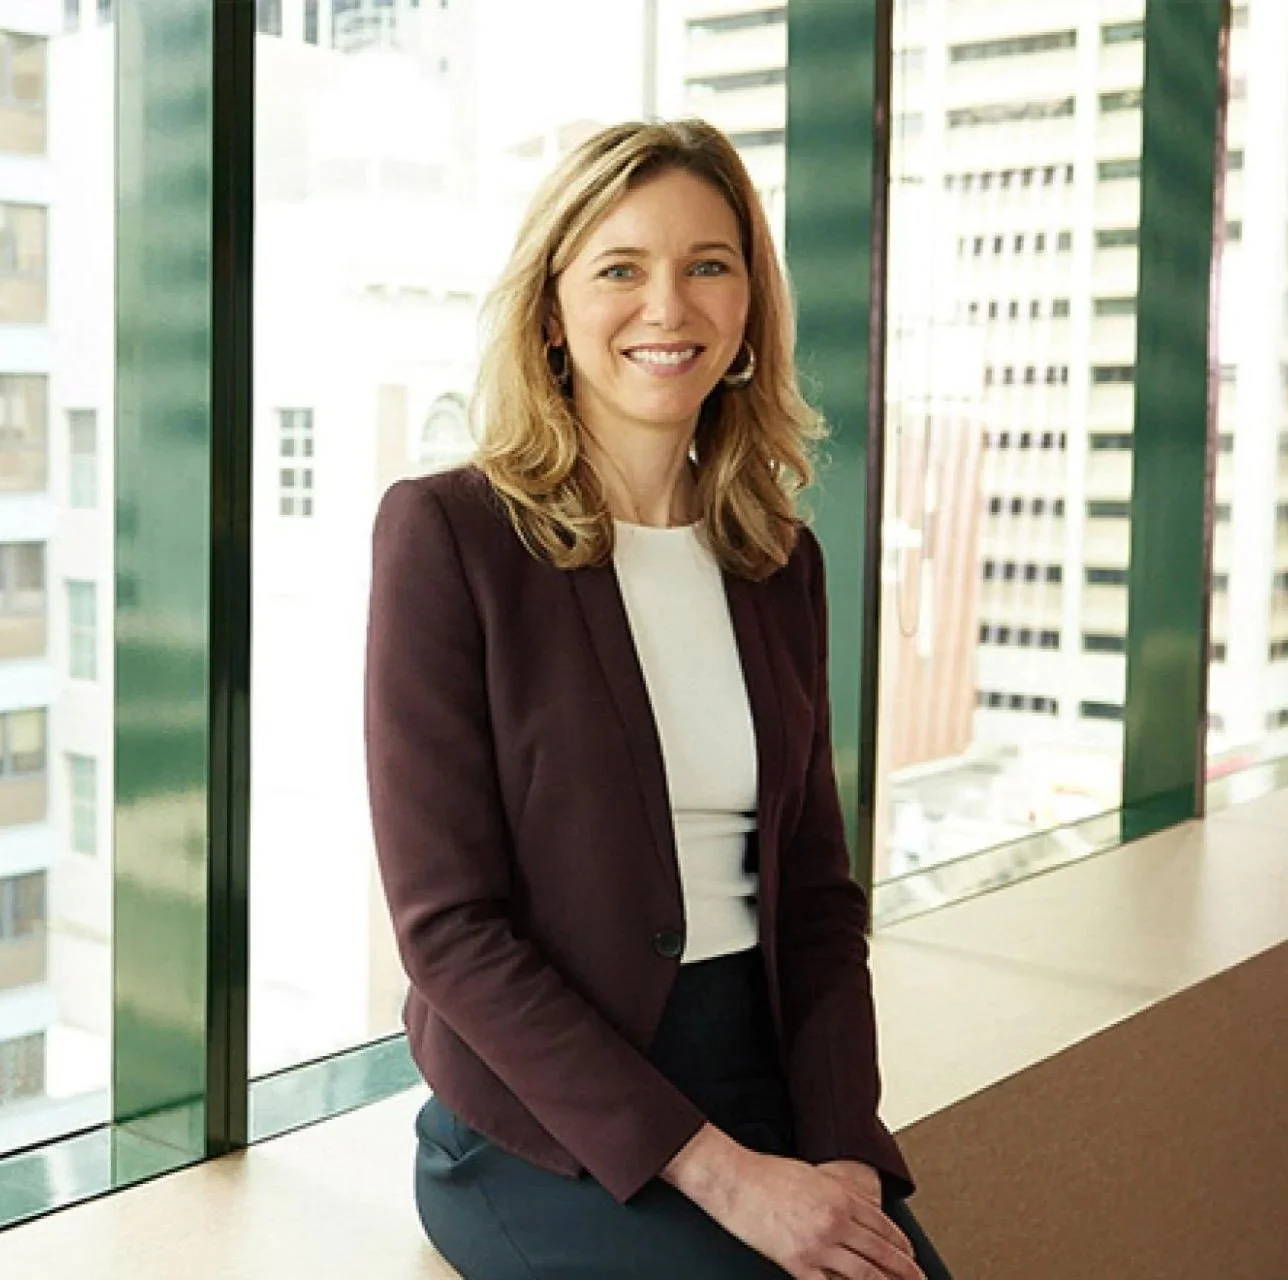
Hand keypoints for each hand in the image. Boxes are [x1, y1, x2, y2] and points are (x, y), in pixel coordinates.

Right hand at [665, 1127, 924, 1279]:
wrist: (735, 1179)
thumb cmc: (768, 1174)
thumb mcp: (813, 1175)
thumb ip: (839, 1195)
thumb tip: (859, 1212)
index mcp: (840, 1197)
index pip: (883, 1226)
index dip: (902, 1244)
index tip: (912, 1255)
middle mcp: (834, 1222)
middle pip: (880, 1252)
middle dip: (904, 1270)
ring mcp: (817, 1245)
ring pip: (864, 1275)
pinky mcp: (797, 1263)